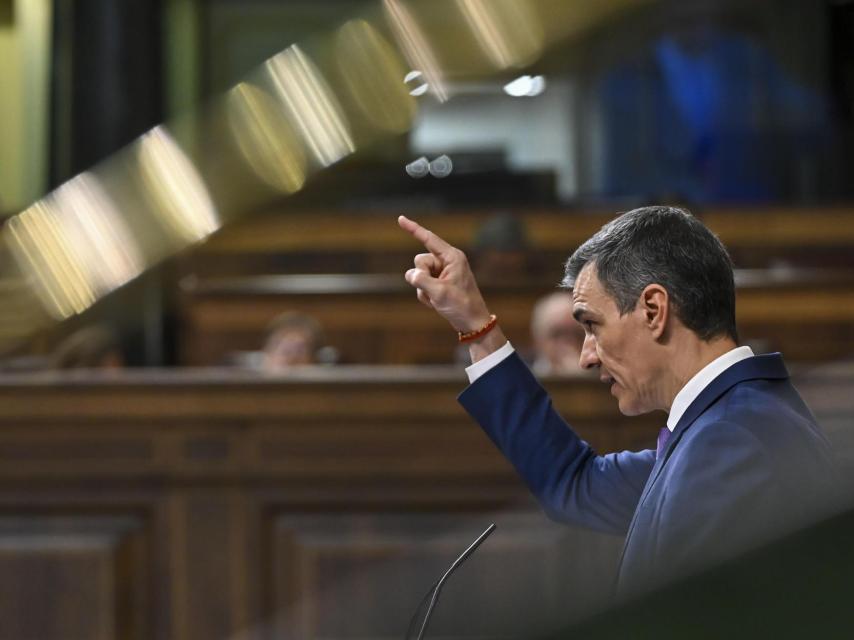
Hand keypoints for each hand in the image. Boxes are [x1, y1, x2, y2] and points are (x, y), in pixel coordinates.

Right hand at [398, 215, 490, 332]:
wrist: (471, 322)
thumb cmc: (461, 305)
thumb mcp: (440, 293)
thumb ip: (421, 280)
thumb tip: (410, 274)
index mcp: (452, 257)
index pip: (429, 239)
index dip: (413, 229)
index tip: (401, 219)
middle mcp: (447, 261)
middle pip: (420, 261)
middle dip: (421, 276)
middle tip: (436, 290)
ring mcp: (442, 272)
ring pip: (418, 274)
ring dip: (423, 289)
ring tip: (438, 298)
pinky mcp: (438, 282)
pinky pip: (421, 284)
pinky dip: (425, 295)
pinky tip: (437, 303)